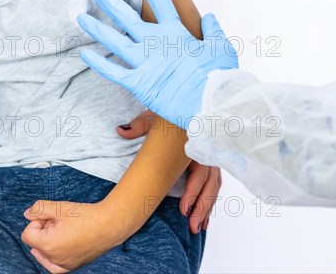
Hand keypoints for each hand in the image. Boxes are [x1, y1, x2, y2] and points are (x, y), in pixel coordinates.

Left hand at [21, 200, 125, 272]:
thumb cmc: (88, 216)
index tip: (50, 216)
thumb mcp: (61, 207)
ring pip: (44, 255)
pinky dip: (52, 258)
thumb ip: (39, 208)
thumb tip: (28, 214)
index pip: (28, 234)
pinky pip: (55, 266)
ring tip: (63, 230)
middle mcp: (55, 258)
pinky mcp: (74, 265)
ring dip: (48, 242)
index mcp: (48, 244)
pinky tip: (55, 249)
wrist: (110, 224)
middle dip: (44, 230)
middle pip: (36, 244)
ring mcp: (65, 264)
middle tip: (60, 221)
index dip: (37, 221)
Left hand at [78, 0, 238, 128]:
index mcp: (176, 33)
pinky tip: (83, 54)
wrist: (211, 102)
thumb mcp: (221, 47)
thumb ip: (213, 30)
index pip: (162, 5)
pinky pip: (112, 71)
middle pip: (127, 18)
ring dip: (97, 28)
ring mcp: (144, 62)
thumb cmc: (219, 76)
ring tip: (80, 17)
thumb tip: (208, 16)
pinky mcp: (138, 82)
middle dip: (111, 2)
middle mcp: (155, 43)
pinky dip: (98, 63)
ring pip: (114, 41)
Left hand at [117, 110, 221, 233]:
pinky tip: (204, 219)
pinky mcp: (208, 166)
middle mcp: (206, 153)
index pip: (199, 172)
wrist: (182, 108)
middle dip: (201, 207)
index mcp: (195, 144)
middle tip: (191, 226)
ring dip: (206, 208)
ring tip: (196, 228)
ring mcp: (209, 160)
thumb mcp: (155, 117)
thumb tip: (121, 130)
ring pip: (213, 187)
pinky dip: (209, 203)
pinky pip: (213, 186)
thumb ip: (140, 125)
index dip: (192, 192)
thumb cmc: (169, 114)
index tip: (183, 210)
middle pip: (210, 184)